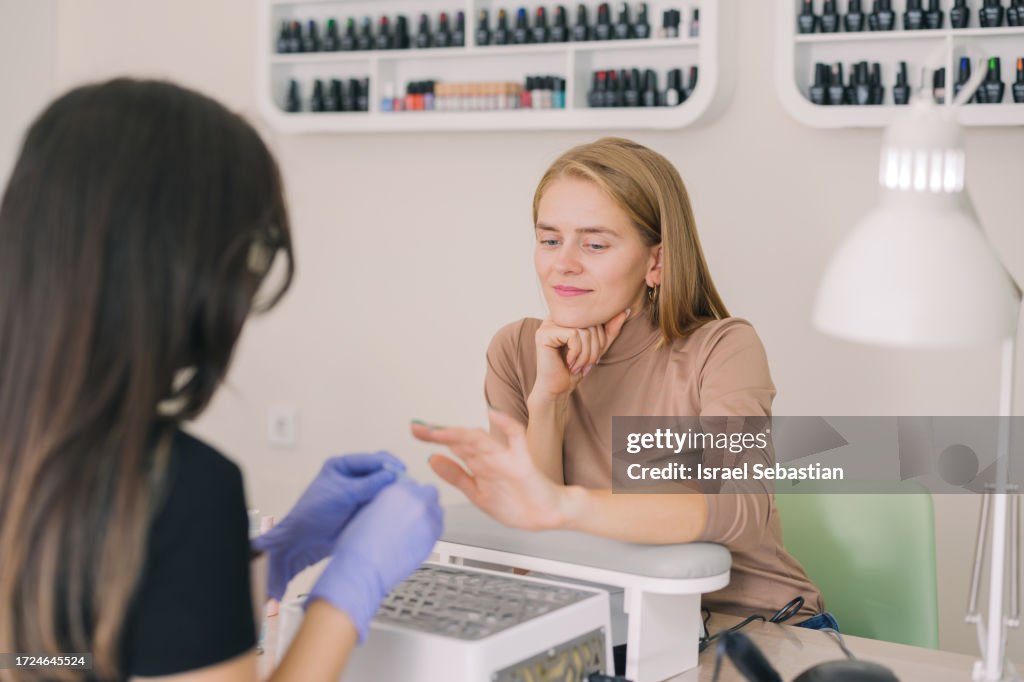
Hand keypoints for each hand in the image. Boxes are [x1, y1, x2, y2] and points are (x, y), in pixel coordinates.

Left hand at [252, 452, 403, 600]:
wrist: (302, 542)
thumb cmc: (315, 513)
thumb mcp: (343, 494)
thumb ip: (369, 484)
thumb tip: (394, 475)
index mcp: (342, 465)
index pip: (372, 459)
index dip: (389, 464)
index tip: (403, 473)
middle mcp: (351, 477)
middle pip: (380, 471)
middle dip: (394, 476)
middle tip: (409, 485)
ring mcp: (357, 494)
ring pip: (382, 488)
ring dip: (392, 491)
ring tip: (407, 496)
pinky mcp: (360, 510)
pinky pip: (379, 503)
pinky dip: (389, 504)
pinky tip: (398, 508)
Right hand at [307, 479, 442, 640]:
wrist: (364, 570)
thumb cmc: (358, 544)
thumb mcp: (366, 508)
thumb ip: (386, 498)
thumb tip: (394, 499)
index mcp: (399, 491)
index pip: (412, 482)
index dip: (407, 492)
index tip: (403, 500)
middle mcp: (418, 503)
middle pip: (430, 493)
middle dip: (421, 500)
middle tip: (409, 512)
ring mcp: (428, 522)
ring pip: (437, 511)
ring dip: (428, 515)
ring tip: (412, 527)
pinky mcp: (433, 541)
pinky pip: (437, 529)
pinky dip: (429, 530)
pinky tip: (414, 538)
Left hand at [412, 410, 566, 531]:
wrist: (546, 516)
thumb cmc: (517, 503)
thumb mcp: (477, 493)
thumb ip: (456, 475)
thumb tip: (432, 459)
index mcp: (479, 463)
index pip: (453, 445)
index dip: (434, 437)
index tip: (415, 431)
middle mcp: (490, 457)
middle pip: (462, 439)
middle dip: (439, 433)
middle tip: (418, 427)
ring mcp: (506, 458)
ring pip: (481, 439)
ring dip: (460, 432)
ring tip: (439, 430)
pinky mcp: (523, 462)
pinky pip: (516, 438)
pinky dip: (507, 424)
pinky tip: (493, 414)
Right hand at [532, 309, 629, 398]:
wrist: (557, 389)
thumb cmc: (575, 368)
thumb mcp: (597, 347)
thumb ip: (610, 330)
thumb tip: (625, 310)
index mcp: (567, 316)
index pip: (594, 317)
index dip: (601, 337)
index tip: (595, 356)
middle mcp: (556, 316)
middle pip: (589, 322)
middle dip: (595, 347)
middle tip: (588, 364)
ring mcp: (547, 324)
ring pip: (583, 330)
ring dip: (586, 353)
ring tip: (579, 366)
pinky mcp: (544, 334)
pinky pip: (573, 335)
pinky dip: (577, 353)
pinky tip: (570, 363)